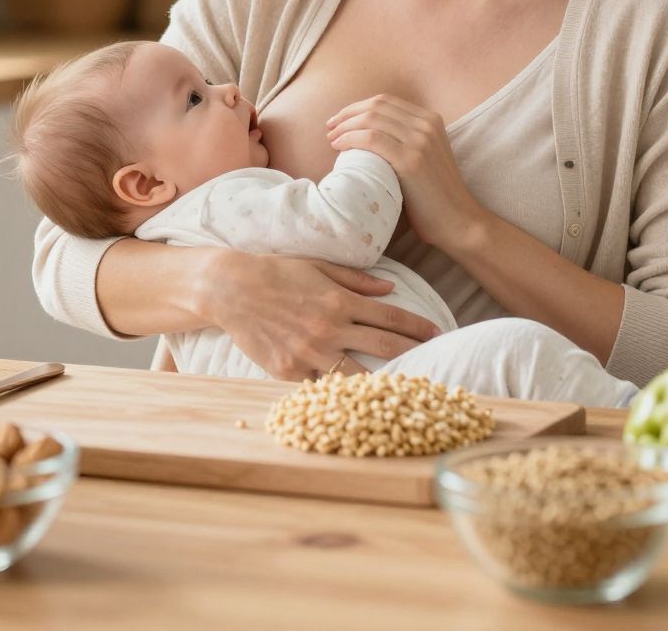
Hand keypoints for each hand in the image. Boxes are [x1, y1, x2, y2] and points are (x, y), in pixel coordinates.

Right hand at [197, 253, 441, 380]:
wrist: (230, 289)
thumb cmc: (276, 272)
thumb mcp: (318, 266)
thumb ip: (357, 280)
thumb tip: (391, 288)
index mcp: (339, 301)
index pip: (390, 318)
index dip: (418, 328)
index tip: (437, 334)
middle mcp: (329, 329)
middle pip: (384, 348)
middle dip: (413, 355)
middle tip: (435, 362)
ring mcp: (308, 353)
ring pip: (356, 376)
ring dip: (380, 383)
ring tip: (402, 391)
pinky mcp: (288, 371)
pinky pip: (320, 387)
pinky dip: (336, 392)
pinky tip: (355, 400)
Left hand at [327, 94, 489, 251]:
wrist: (458, 221)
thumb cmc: (434, 197)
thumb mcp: (424, 157)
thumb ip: (404, 141)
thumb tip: (366, 136)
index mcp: (431, 120)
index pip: (385, 101)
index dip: (357, 107)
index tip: (339, 120)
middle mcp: (427, 125)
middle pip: (377, 106)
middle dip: (347, 114)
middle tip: (329, 128)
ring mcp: (421, 141)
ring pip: (372, 119)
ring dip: (345, 126)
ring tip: (331, 138)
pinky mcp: (412, 160)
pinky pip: (372, 139)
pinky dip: (350, 139)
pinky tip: (339, 147)